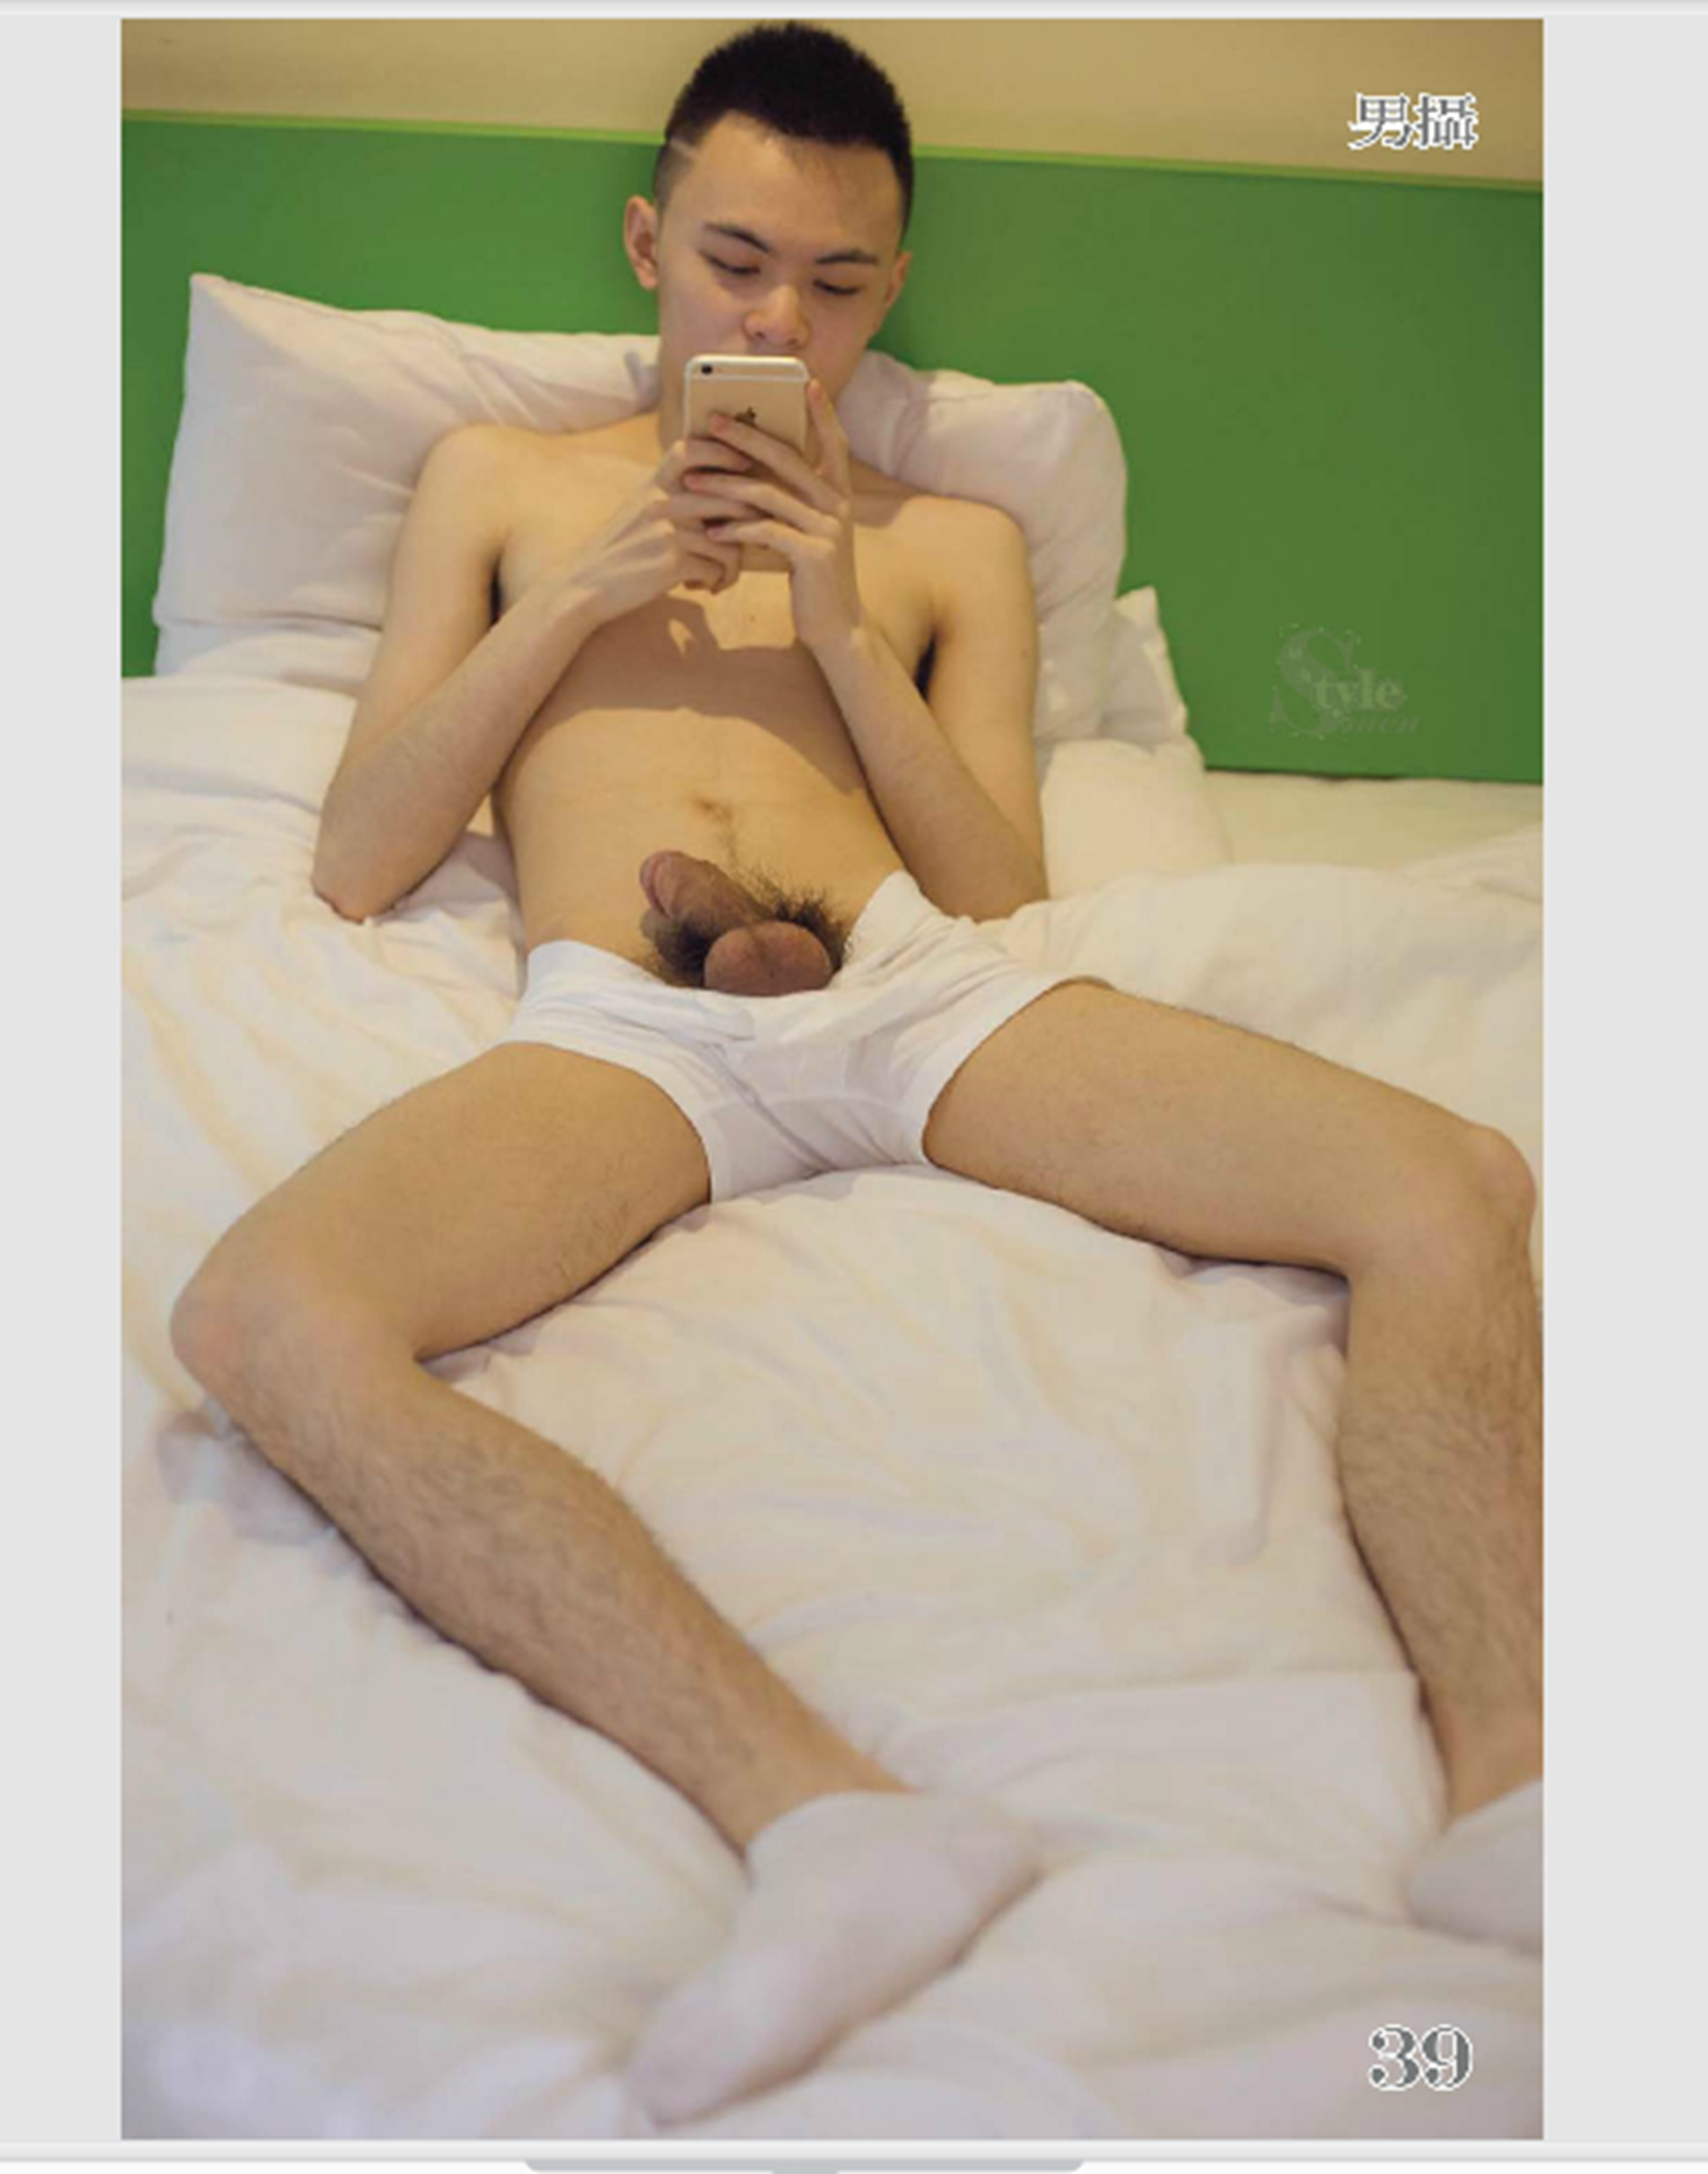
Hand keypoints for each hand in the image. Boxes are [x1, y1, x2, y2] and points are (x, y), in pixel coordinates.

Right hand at [564, 434, 754, 625]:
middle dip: (751, 520)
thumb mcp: (639, 513)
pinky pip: (718, 568)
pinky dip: (719, 581)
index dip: (722, 451)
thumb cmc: (617, 553)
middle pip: (728, 497)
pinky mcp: (672, 562)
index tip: (744, 464)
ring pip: (730, 540)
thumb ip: (670, 499)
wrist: (584, 587)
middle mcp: (661, 501)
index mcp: (653, 485)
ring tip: (723, 576)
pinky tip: (707, 588)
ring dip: (734, 564)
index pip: (690, 449)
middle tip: (752, 539)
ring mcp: (668, 530)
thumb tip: (717, 497)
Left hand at [686, 381, 864, 653]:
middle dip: (745, 438)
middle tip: (710, 421)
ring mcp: (828, 529)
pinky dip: (734, 531)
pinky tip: (710, 533)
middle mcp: (838, 506)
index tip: (808, 382)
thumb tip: (753, 477)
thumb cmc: (814, 580)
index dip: (823, 413)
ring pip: (768, 495)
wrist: (837, 629)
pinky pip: (765, 532)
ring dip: (723, 488)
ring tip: (690, 484)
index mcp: (839, 495)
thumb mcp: (807, 535)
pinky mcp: (813, 555)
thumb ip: (792, 505)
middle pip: (788, 459)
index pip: (835, 444)